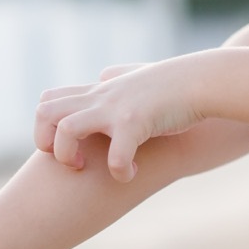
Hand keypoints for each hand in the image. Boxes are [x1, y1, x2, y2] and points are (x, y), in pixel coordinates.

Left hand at [34, 57, 203, 182]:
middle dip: (48, 143)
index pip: (48, 101)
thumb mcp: (139, 75)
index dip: (47, 128)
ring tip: (91, 168)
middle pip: (44, 112)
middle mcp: (100, 97)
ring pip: (68, 130)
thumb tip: (105, 74)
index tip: (69, 146)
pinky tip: (130, 174)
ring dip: (71, 157)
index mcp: (98, 92)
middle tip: (75, 161)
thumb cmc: (175, 84)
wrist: (204, 80)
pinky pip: (115, 156)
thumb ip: (118, 76)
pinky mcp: (136, 121)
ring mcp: (116, 108)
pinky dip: (119, 172)